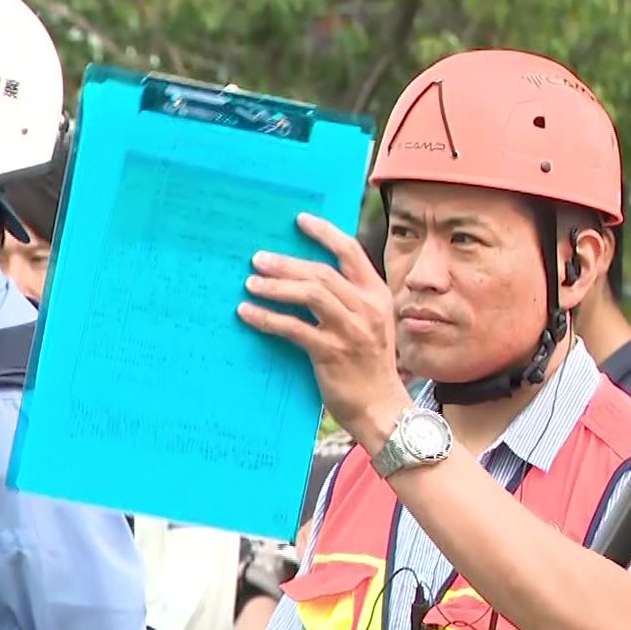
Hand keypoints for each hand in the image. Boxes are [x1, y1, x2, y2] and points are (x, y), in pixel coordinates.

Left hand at [239, 213, 411, 452]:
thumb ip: (350, 300)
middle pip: (322, 272)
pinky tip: (248, 313)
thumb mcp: (371, 325)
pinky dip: (267, 318)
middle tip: (258, 259)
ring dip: (276, 286)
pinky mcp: (331, 353)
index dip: (324, 233)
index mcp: (377, 295)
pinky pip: (294, 328)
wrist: (382, 408)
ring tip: (251, 283)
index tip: (299, 220)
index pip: (351, 251)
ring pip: (309, 294)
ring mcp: (351, 331)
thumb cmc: (370, 367)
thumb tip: (308, 278)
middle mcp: (367, 308)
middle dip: (286, 263)